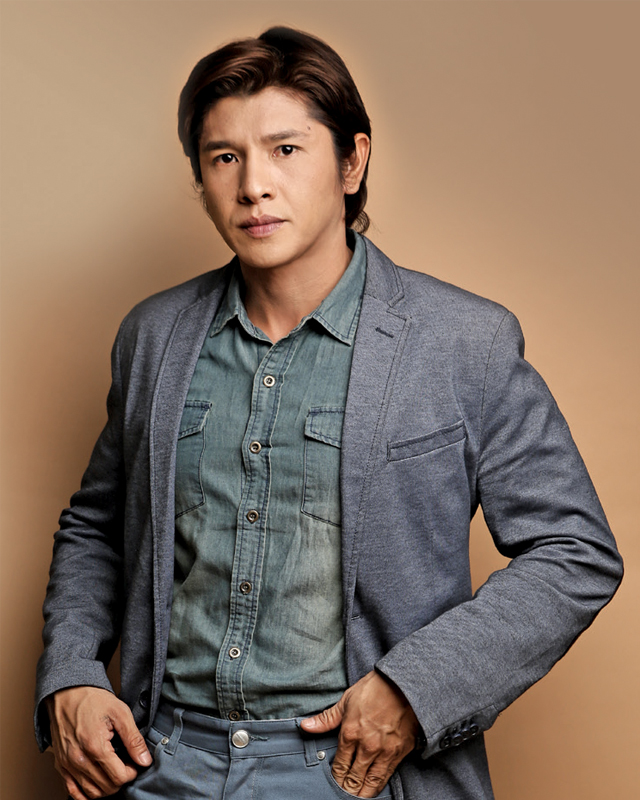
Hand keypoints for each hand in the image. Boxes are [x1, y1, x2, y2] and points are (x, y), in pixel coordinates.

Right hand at [45, 686, 151, 798]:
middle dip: (121, 780)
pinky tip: (97, 782)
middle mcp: (78, 759)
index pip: (119, 777)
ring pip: (91, 793)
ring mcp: (68, 764)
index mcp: (95, 746)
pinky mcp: (61, 766)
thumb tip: (145, 760)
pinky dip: (87, 793)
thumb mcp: (120, 713)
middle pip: (106, 788)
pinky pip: (73, 792)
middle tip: (127, 765)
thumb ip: (134, 739)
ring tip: (114, 771)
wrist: (67, 693)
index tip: (135, 763)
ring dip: (107, 787)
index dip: (132, 772)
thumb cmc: (93, 700)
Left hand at [300, 671, 418, 797]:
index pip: (340, 765)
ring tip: (356, 798)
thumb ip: (326, 719)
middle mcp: (366, 746)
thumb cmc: (374, 689)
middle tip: (343, 794)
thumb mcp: (346, 700)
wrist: (403, 684)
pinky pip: (387, 776)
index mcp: (350, 733)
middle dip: (347, 789)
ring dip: (362, 793)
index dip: (336, 778)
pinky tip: (373, 790)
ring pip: (371, 782)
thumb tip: (306, 726)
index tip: (334, 782)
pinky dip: (379, 786)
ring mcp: (384, 751)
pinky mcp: (399, 752)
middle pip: (354, 778)